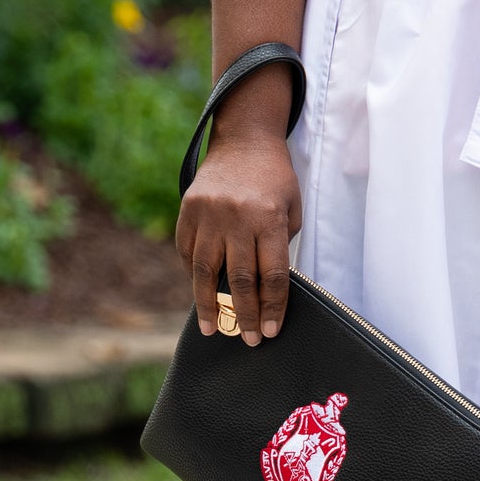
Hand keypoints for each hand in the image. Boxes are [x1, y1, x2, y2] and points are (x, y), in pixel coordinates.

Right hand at [175, 134, 301, 343]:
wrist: (244, 139)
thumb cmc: (275, 178)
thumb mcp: (292, 206)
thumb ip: (281, 244)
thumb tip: (269, 288)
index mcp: (269, 217)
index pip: (273, 273)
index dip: (273, 306)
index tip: (270, 331)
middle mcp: (237, 217)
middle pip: (241, 279)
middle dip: (245, 315)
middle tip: (248, 341)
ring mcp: (208, 213)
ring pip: (205, 271)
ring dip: (208, 305)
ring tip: (212, 328)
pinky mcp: (188, 210)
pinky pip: (188, 251)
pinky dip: (193, 274)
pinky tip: (200, 292)